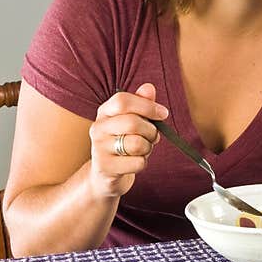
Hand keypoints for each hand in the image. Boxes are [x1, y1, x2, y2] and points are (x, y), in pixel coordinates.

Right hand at [88, 83, 168, 197]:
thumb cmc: (123, 143)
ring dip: (148, 148)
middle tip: (154, 137)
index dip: (147, 106)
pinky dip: (142, 163)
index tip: (163, 114)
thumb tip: (149, 88)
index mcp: (104, 112)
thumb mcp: (132, 121)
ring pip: (137, 144)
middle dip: (151, 131)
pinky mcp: (105, 167)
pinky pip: (137, 163)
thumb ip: (141, 103)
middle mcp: (98, 128)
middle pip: (133, 122)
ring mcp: (99, 148)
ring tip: (143, 150)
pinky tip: (134, 162)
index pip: (123, 100)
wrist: (105, 174)